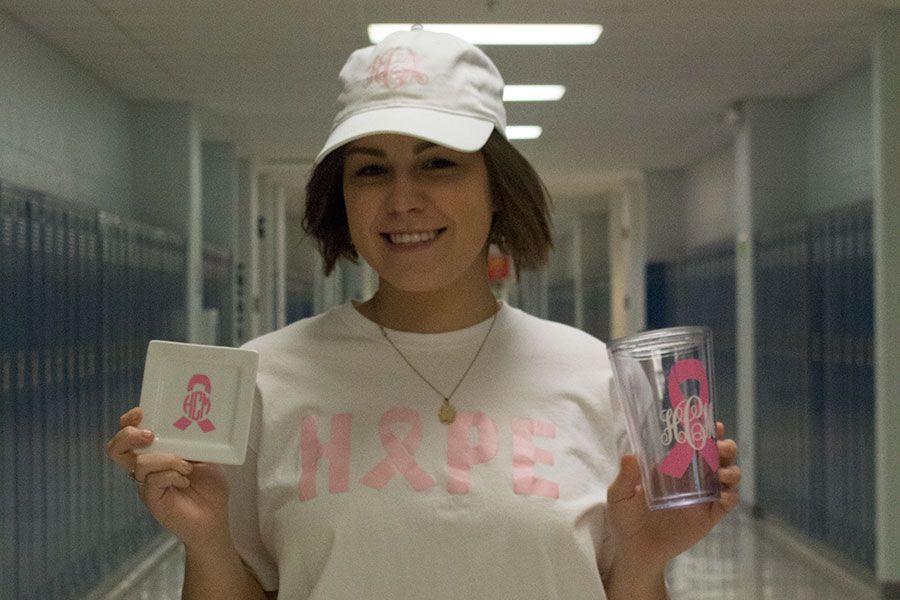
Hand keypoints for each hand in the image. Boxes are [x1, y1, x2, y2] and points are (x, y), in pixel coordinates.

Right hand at [105, 407, 231, 548]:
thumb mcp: (205, 457)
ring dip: (167, 459)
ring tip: (187, 468)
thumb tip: (190, 422)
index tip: (141, 412)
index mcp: (155, 454)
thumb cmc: (210, 487)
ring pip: (140, 463)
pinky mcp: (151, 499)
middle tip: (151, 435)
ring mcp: (146, 484)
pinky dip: (171, 475)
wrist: (215, 518)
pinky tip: (185, 481)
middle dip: (129, 435)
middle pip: (117, 449)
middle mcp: (146, 468)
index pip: (129, 435)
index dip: (128, 422)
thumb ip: (193, 442)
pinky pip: (152, 480)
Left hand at [606, 422, 740, 569]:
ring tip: (721, 473)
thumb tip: (630, 456)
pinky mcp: (708, 516)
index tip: (712, 425)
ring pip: (729, 476)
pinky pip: (728, 504)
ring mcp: (702, 496)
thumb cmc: (626, 517)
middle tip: (719, 448)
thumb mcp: (620, 494)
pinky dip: (731, 497)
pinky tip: (723, 495)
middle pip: (720, 455)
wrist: (636, 550)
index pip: (695, 442)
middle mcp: (692, 477)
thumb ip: (625, 476)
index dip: (707, 432)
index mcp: (673, 465)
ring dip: (731, 470)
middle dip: (726, 447)